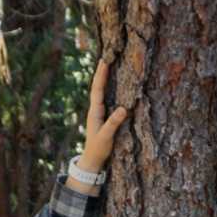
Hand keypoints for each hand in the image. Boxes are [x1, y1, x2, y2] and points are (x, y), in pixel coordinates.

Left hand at [75, 59, 128, 174]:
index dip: (101, 75)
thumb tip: (123, 108)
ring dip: (104, 78)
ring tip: (107, 66)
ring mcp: (99, 112)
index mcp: (95, 111)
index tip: (104, 61)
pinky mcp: (103, 117)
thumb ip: (113, 123)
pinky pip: (106, 98)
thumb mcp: (106, 137)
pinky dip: (108, 89)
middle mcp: (95, 109)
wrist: (92, 159)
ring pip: (101, 91)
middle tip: (106, 57)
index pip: (97, 89)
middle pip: (98, 86)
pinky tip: (112, 85)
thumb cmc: (98, 149)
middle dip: (102, 72)